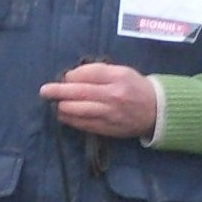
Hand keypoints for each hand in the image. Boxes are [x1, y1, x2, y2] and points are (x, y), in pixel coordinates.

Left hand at [39, 61, 157, 138]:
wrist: (156, 111)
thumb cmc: (136, 87)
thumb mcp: (122, 72)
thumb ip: (98, 72)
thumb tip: (71, 77)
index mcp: (118, 78)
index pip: (88, 74)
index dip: (72, 76)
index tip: (65, 78)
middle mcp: (114, 96)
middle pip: (79, 93)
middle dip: (59, 92)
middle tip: (45, 91)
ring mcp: (110, 114)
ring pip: (79, 110)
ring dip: (63, 107)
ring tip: (56, 104)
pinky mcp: (108, 129)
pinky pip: (84, 124)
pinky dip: (71, 120)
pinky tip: (64, 115)